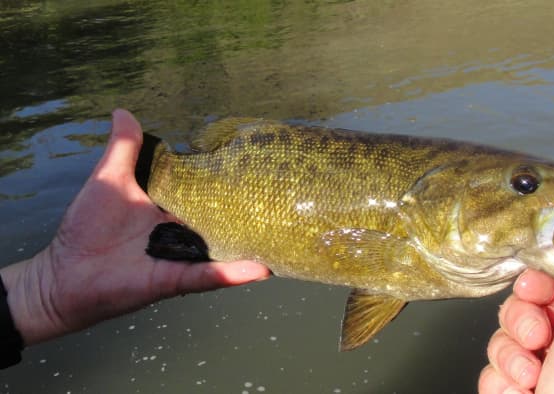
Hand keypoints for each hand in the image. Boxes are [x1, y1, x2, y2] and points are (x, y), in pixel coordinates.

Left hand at [1, 109, 269, 345]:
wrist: (66, 275)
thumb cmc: (86, 227)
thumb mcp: (109, 180)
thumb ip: (122, 149)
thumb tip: (124, 110)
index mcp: (172, 207)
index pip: (206, 191)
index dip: (227, 178)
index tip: (254, 161)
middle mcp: (185, 232)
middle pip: (224, 220)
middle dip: (252, 210)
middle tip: (286, 196)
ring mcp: (185, 257)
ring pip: (226, 249)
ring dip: (253, 244)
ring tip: (287, 232)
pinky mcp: (176, 279)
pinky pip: (208, 276)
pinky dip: (233, 273)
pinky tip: (262, 269)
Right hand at [478, 244, 553, 392]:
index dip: (543, 280)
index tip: (535, 289)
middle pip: (528, 306)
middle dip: (522, 318)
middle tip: (537, 338)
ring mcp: (550, 371)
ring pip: (506, 338)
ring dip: (510, 354)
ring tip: (531, 377)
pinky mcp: (521, 392)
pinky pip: (493, 371)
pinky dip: (501, 382)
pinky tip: (521, 392)